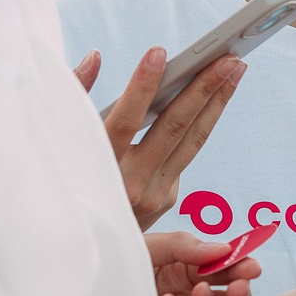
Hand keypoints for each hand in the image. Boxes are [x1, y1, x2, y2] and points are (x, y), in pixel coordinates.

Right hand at [83, 46, 244, 228]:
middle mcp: (131, 184)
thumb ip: (76, 95)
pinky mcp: (166, 199)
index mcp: (100, 168)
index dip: (142, 85)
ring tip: (235, 69)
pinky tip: (216, 96)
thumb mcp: (60, 141)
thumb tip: (95, 57)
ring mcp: (154, 195)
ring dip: (217, 102)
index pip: (126, 120)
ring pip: (192, 142)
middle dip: (203, 88)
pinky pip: (186, 154)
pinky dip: (201, 122)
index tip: (159, 52)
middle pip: (173, 128)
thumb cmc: (66, 182)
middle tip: (227, 57)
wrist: (82, 244)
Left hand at [148, 230, 260, 295]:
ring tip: (202, 291)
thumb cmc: (118, 266)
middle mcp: (194, 295)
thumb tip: (223, 249)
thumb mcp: (150, 248)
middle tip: (241, 286)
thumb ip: (185, 246)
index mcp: (191, 269)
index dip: (242, 266)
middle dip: (241, 293)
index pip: (227, 269)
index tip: (252, 265)